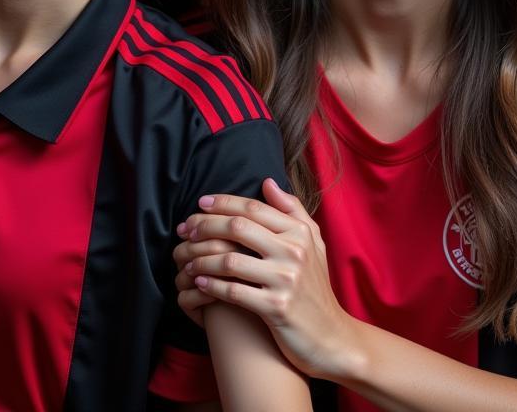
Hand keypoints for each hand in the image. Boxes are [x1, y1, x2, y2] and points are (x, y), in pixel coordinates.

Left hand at [176, 179, 360, 380]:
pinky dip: (212, 287)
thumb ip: (292, 209)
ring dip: (202, 260)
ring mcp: (286, 279)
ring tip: (189, 262)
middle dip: (206, 226)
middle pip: (238, 228)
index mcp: (300, 232)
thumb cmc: (316, 286)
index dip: (224, 203)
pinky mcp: (276, 308)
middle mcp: (294, 251)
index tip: (201, 202)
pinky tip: (200, 284)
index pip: (254, 208)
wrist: (329, 335)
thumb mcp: (313, 242)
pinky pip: (234, 292)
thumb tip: (267, 182)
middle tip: (186, 230)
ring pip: (230, 260)